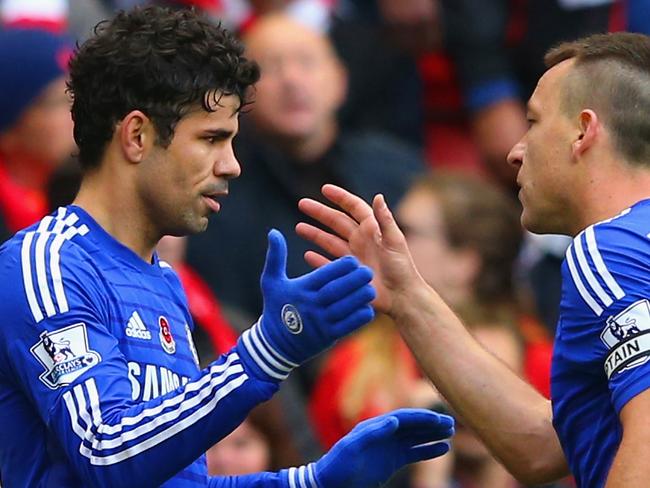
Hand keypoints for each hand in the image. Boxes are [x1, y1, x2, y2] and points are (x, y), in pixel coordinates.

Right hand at [238, 229, 374, 380]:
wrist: (274, 345)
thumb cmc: (275, 307)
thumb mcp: (271, 281)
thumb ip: (275, 257)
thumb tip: (274, 232)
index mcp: (300, 290)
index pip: (323, 276)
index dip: (339, 268)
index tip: (353, 260)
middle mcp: (311, 306)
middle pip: (336, 291)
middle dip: (354, 281)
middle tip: (368, 271)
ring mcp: (320, 323)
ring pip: (344, 308)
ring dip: (359, 298)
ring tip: (371, 288)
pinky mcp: (328, 337)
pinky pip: (347, 326)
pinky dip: (358, 318)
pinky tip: (368, 309)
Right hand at [296, 184, 422, 314]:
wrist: (402, 297)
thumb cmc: (402, 268)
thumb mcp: (394, 241)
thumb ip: (385, 219)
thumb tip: (378, 196)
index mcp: (372, 230)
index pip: (354, 208)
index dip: (340, 197)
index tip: (324, 189)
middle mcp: (361, 241)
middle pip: (336, 222)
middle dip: (320, 212)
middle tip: (302, 203)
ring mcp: (353, 257)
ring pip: (329, 241)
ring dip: (315, 234)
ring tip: (298, 228)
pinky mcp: (348, 274)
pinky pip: (329, 264)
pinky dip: (318, 260)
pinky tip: (307, 255)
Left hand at [314, 408, 453, 487]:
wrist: (330, 483)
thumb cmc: (337, 464)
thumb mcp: (351, 447)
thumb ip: (372, 433)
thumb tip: (394, 420)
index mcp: (375, 426)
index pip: (402, 418)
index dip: (420, 417)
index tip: (438, 419)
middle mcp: (384, 433)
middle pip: (412, 425)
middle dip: (431, 423)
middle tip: (451, 423)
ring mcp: (389, 447)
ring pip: (416, 437)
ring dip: (433, 434)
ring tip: (451, 433)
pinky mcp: (392, 461)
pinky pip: (414, 452)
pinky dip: (429, 449)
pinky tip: (443, 448)